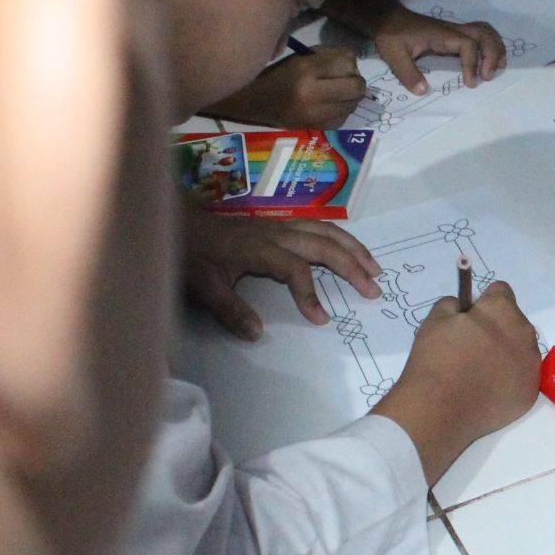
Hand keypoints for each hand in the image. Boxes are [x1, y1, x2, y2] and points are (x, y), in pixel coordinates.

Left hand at [183, 212, 380, 340]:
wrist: (180, 220)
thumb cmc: (192, 253)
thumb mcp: (204, 286)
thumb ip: (230, 310)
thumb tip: (257, 334)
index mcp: (261, 249)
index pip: (296, 269)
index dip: (311, 294)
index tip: (321, 319)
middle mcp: (277, 234)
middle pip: (323, 245)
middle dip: (352, 267)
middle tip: (373, 290)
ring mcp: (280, 226)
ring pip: (326, 231)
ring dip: (353, 248)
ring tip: (374, 267)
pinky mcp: (280, 225)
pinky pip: (319, 227)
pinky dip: (341, 238)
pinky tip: (350, 249)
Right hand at [206, 48, 366, 127]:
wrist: (251, 101)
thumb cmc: (276, 73)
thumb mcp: (300, 57)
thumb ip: (329, 56)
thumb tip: (354, 62)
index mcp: (305, 71)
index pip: (346, 64)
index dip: (347, 62)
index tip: (339, 63)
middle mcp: (313, 95)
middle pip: (357, 87)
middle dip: (355, 80)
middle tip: (344, 78)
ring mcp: (316, 115)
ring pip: (353, 104)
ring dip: (350, 96)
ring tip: (335, 91)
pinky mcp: (316, 128)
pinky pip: (344, 118)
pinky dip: (342, 110)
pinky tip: (330, 104)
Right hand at [370, 282, 541, 483]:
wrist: (440, 410)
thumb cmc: (436, 359)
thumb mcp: (435, 319)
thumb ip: (453, 305)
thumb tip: (464, 310)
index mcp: (502, 310)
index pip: (501, 292)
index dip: (483, 304)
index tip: (469, 320)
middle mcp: (524, 333)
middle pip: (515, 322)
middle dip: (498, 329)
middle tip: (472, 348)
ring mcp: (531, 365)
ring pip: (522, 350)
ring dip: (507, 354)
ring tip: (480, 373)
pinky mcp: (531, 393)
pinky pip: (523, 378)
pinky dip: (509, 381)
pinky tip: (488, 391)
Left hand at [373, 5, 506, 93]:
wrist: (388, 18)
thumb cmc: (391, 35)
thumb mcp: (393, 54)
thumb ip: (407, 73)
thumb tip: (424, 91)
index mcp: (441, 35)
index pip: (467, 44)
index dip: (472, 64)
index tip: (469, 83)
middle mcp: (452, 30)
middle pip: (484, 33)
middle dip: (493, 53)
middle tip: (488, 76)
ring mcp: (455, 32)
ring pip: (485, 32)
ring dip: (495, 49)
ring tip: (497, 70)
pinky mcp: (455, 36)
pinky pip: (479, 37)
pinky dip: (489, 48)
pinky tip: (488, 65)